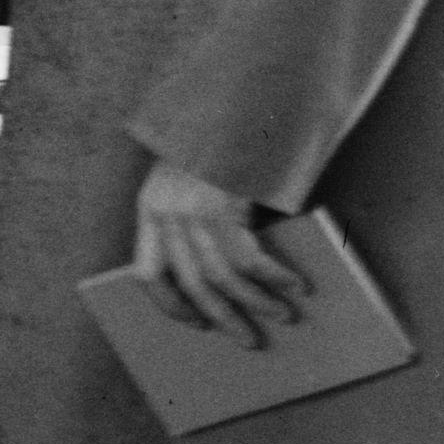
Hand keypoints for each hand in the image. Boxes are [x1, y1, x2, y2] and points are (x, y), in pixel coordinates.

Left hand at [130, 159, 308, 348]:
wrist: (231, 102)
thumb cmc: (219, 146)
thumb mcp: (193, 185)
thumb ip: (201, 224)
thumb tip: (231, 278)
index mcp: (149, 210)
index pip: (146, 273)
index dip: (170, 304)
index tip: (197, 323)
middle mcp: (164, 213)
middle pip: (191, 283)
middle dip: (223, 317)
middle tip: (249, 341)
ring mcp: (191, 210)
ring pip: (222, 277)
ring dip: (257, 303)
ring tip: (283, 316)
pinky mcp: (221, 205)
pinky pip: (249, 258)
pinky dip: (275, 277)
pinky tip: (297, 286)